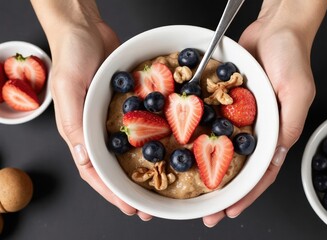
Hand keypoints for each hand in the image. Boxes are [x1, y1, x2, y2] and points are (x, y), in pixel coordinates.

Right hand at [47, 15, 151, 220]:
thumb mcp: (68, 88)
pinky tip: (164, 146)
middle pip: (112, 168)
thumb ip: (74, 123)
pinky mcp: (126, 105)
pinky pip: (140, 126)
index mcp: (78, 131)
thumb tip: (83, 157)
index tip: (129, 208)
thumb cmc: (70, 56)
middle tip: (147, 207)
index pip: (93, 171)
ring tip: (159, 185)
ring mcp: (111, 119)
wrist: (86, 29)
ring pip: (127, 152)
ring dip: (142, 170)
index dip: (111, 192)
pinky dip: (151, 140)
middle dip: (129, 189)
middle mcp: (95, 130)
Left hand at [202, 0, 326, 225]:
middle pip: (237, 168)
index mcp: (274, 133)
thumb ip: (288, 124)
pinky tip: (185, 148)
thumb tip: (275, 154)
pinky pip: (210, 124)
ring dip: (206, 170)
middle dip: (222, 192)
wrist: (273, 30)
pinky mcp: (224, 103)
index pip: (261, 174)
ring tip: (191, 188)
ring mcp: (238, 118)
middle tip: (206, 211)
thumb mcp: (297, 92)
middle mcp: (255, 130)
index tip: (228, 212)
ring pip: (220, 150)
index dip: (246, 195)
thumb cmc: (291, 58)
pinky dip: (199, 137)